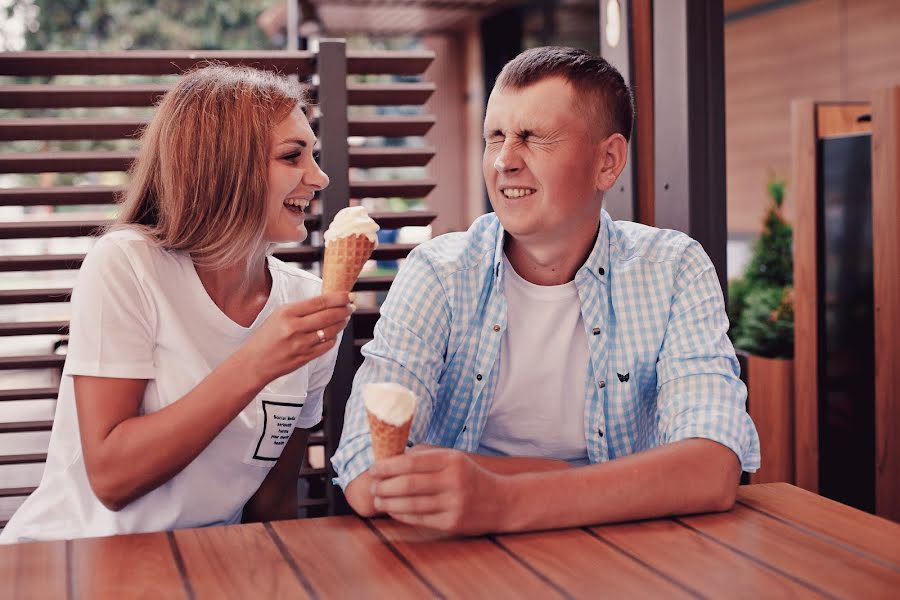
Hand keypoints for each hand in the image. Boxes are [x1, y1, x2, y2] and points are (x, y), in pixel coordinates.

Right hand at [239, 292, 351, 385]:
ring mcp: (301, 344)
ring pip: (331, 331)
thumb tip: (326, 302)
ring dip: (341, 323)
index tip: (347, 295)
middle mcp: (294, 328)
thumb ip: (300, 310)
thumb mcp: (278, 316)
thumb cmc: (265, 338)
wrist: (254, 363)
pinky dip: (333, 339)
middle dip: (344, 310)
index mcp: (287, 313)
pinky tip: (333, 334)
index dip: (337, 298)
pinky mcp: (305, 357)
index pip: (319, 302)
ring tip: (344, 318)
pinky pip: (327, 346)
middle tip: (351, 306)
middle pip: (328, 316)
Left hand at [368, 448, 507, 534]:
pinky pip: (420, 519)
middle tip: (372, 487)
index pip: (412, 462)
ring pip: (411, 504)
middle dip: (384, 486)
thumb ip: (426, 457)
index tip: (373, 469)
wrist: (502, 501)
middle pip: (408, 484)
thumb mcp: (454, 459)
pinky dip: (402, 515)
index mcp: (452, 460)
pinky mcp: (453, 522)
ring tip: (378, 501)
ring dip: (389, 503)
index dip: (388, 466)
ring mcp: (454, 503)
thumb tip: (391, 460)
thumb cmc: (470, 477)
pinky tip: (393, 511)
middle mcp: (454, 480)